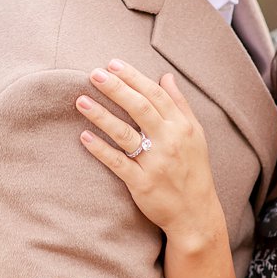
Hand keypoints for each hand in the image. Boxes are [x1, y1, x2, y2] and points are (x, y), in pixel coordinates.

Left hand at [75, 59, 221, 246]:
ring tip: (80, 100)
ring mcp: (155, 163)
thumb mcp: (195, 134)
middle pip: (140, 109)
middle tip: (94, 74)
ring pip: (125, 134)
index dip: (134, 78)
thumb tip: (166, 76)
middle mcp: (169, 142)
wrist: (196, 213)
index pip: (156, 95)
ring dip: (102, 115)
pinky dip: (101, 150)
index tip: (113, 64)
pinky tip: (84, 137)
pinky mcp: (142, 184)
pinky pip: (118, 163)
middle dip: (116, 89)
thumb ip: (180, 104)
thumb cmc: (194, 169)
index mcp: (182, 127)